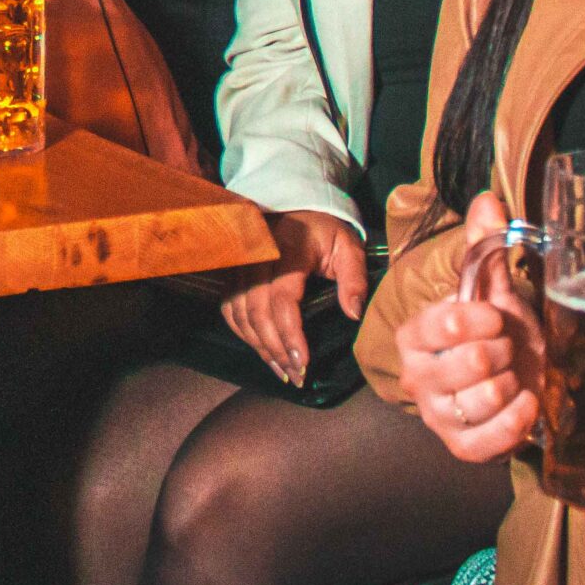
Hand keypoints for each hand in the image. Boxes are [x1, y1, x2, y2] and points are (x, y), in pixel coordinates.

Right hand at [221, 209, 368, 384]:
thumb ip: (354, 279)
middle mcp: (258, 258)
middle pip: (257, 312)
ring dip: (260, 347)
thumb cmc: (326, 233)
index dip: (290, 333)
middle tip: (297, 375)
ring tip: (283, 371)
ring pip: (240, 314)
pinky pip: (230, 310)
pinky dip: (243, 334)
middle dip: (276, 349)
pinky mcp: (234, 274)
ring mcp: (242, 266)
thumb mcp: (349, 248)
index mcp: (288, 250)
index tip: (304, 362)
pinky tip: (262, 351)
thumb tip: (353, 314)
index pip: (281, 299)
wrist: (298, 208)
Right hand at [394, 191, 544, 463]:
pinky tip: (526, 402)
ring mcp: (437, 415)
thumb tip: (489, 199)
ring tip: (513, 376)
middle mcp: (416, 376)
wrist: (516, 379)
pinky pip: (490, 439)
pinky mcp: (461, 447)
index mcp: (414, 334)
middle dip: (504, 352)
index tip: (496, 317)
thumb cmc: (499, 333)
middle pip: (473, 361)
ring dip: (513, 383)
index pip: (446, 323)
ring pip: (485, 397)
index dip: (482, 319)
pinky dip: (517, 419)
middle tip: (507, 349)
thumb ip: (485, 249)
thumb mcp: (493, 292)